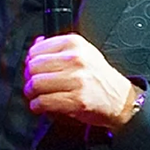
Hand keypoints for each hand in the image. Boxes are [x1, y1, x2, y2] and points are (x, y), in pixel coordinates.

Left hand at [24, 34, 141, 129]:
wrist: (120, 99)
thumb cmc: (98, 77)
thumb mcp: (82, 53)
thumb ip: (57, 48)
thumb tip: (35, 43)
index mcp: (74, 44)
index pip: (35, 50)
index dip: (30, 63)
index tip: (34, 70)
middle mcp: (75, 59)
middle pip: (33, 67)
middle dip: (29, 78)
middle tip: (34, 85)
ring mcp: (76, 80)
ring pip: (35, 84)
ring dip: (31, 93)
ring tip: (37, 95)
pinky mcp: (76, 100)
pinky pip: (42, 102)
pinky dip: (37, 106)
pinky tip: (42, 105)